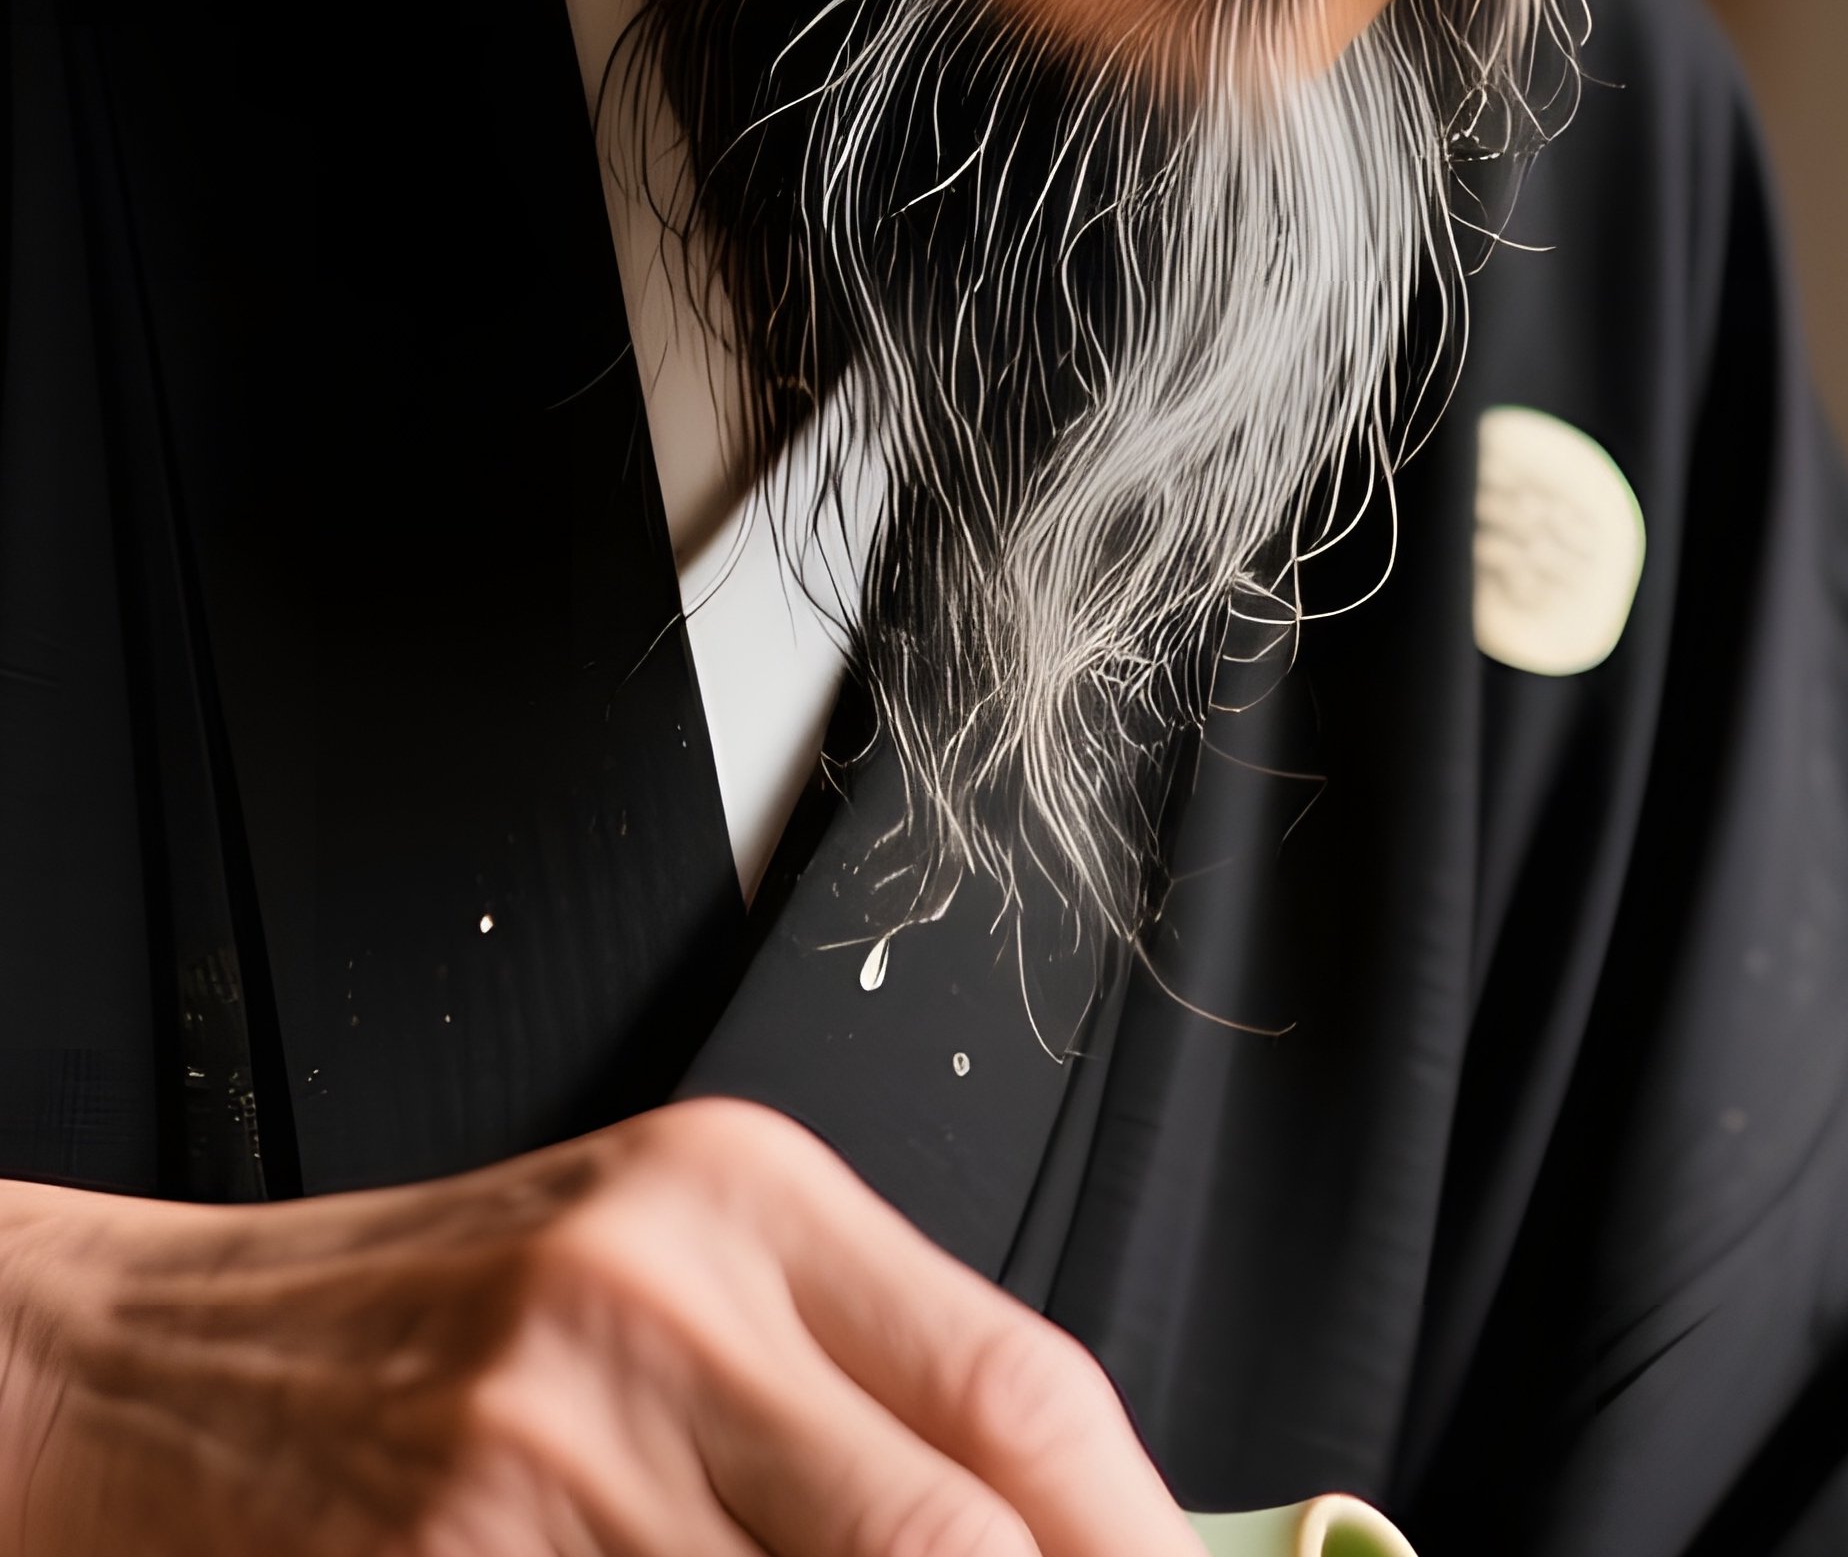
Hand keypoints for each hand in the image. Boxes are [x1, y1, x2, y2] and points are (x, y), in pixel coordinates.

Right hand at [0, 1097, 1203, 1554]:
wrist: (160, 1368)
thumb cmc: (446, 1323)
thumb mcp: (671, 1282)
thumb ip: (856, 1390)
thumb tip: (1058, 1529)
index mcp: (744, 1195)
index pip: (1021, 1388)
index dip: (1143, 1546)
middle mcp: (658, 1293)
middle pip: (956, 1538)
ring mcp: (547, 1438)